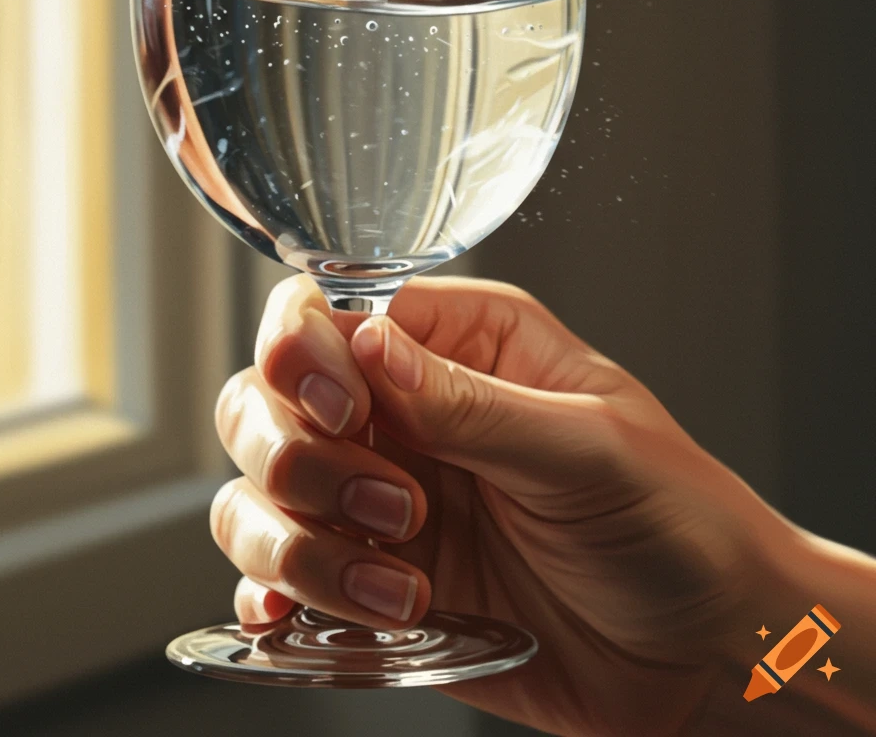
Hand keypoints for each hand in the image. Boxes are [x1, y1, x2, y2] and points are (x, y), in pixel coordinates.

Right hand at [211, 274, 803, 736]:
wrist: (705, 653)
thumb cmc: (676, 522)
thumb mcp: (588, 448)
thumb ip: (471, 403)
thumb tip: (367, 343)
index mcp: (465, 343)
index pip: (332, 312)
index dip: (305, 354)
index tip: (340, 411)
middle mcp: (409, 412)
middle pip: (268, 398)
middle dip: (303, 460)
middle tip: (401, 510)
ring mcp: (382, 499)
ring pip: (259, 493)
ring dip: (302, 548)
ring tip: (400, 589)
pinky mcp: (372, 583)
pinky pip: (278, 581)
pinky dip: (275, 600)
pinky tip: (302, 620)